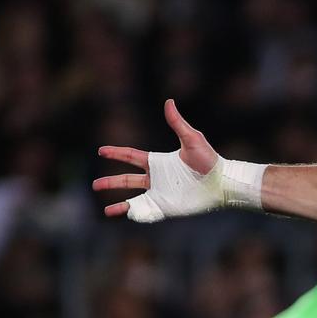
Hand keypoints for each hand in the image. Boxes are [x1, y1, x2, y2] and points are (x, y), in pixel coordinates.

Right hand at [93, 100, 257, 221]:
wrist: (222, 183)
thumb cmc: (210, 161)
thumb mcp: (191, 139)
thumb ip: (177, 123)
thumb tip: (169, 101)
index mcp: (158, 162)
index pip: (131, 156)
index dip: (116, 153)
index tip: (100, 151)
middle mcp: (156, 179)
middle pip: (127, 180)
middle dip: (110, 183)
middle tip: (94, 185)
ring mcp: (161, 194)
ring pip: (134, 201)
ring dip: (120, 205)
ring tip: (106, 211)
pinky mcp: (167, 207)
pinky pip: (147, 212)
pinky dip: (135, 215)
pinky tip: (125, 216)